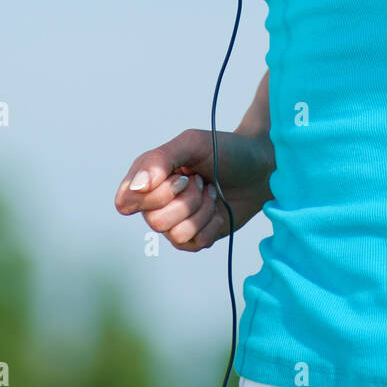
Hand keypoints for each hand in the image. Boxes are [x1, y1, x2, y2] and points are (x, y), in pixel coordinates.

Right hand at [114, 127, 273, 252]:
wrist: (260, 167)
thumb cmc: (225, 150)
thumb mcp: (192, 144)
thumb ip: (160, 160)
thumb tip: (137, 186)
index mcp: (148, 177)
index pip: (127, 201)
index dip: (154, 195)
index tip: (181, 177)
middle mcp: (156, 203)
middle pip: (155, 221)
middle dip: (187, 200)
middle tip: (200, 181)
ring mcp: (175, 222)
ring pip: (176, 235)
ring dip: (201, 211)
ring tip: (211, 192)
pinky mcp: (195, 237)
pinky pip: (195, 243)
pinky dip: (212, 224)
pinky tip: (217, 209)